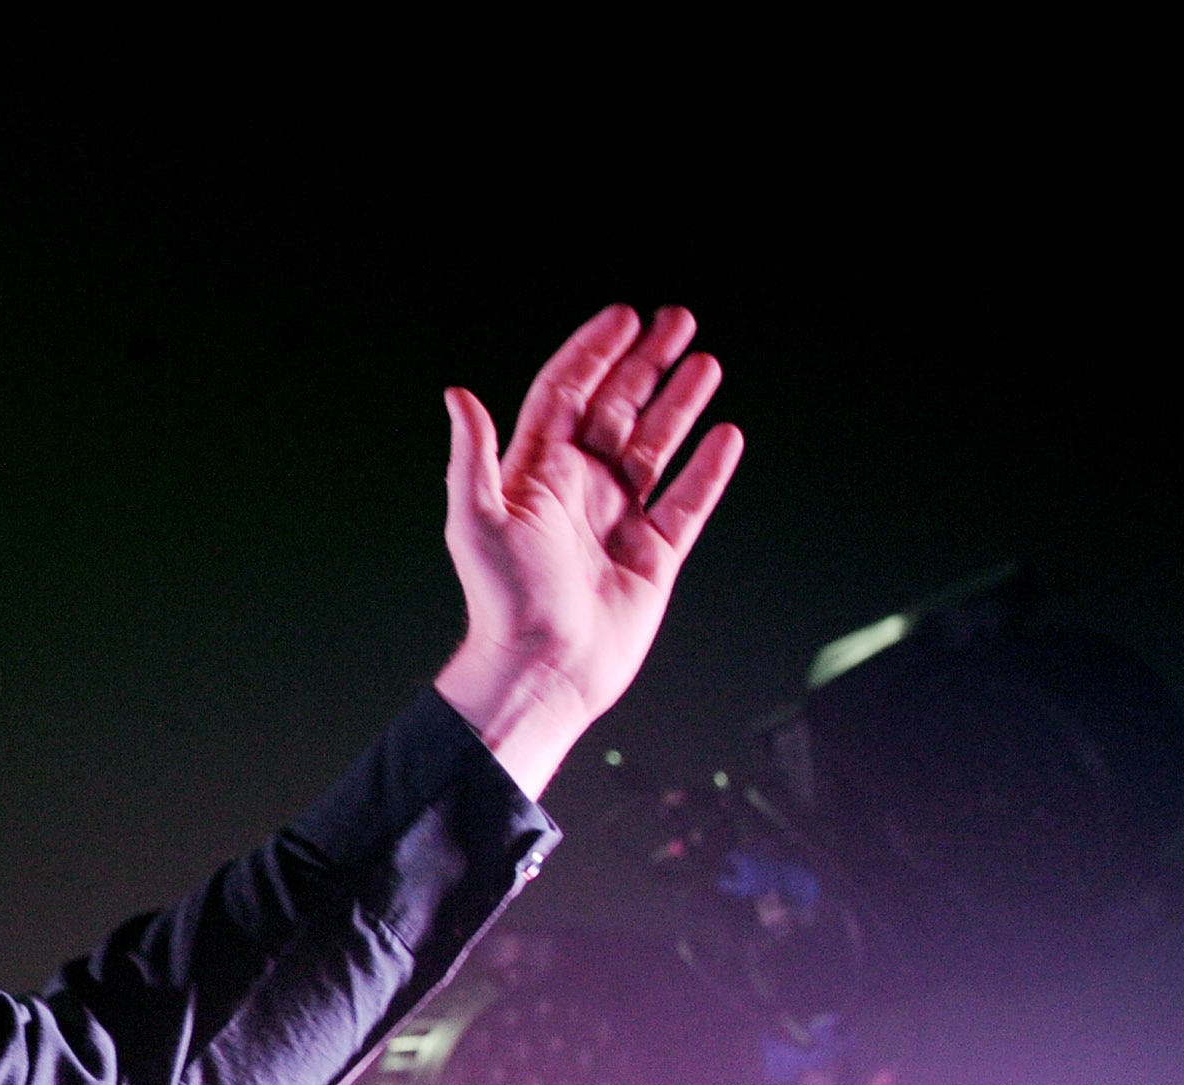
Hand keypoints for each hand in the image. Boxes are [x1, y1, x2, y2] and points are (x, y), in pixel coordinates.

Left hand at [431, 306, 744, 798]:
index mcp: (536, 474)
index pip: (567, 394)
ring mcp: (618, 520)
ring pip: (655, 446)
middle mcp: (579, 490)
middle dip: (646, 363)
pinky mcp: (652, 556)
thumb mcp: (475, 520)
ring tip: (705, 361)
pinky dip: (707, 470)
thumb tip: (457, 394)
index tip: (624, 315)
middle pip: (617, 408)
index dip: (593, 353)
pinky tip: (726, 435)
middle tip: (678, 319)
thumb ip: (472, 455)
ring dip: (679, 404)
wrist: (541, 670)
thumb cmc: (501, 601)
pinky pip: (687, 502)